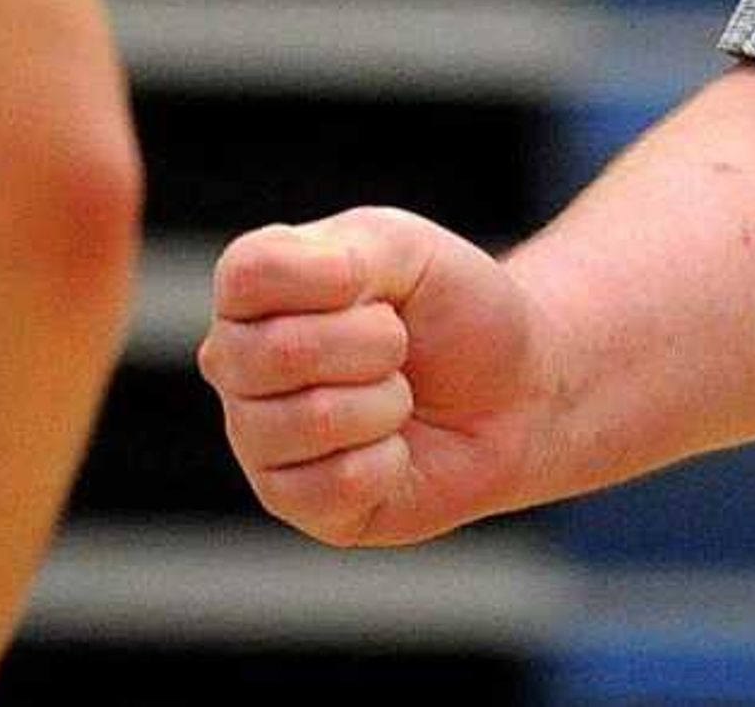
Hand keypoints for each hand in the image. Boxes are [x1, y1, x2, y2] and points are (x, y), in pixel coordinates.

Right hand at [198, 206, 547, 545]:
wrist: (517, 389)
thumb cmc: (453, 310)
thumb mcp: (410, 251)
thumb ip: (352, 253)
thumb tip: (316, 291)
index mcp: (254, 294)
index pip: (247, 274)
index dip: (332, 276)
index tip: (377, 282)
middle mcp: (238, 368)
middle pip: (279, 352)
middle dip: (377, 342)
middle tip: (400, 345)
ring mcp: (258, 439)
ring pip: (313, 420)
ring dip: (388, 402)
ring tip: (399, 395)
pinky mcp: (294, 503)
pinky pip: (338, 483)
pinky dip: (392, 459)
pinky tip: (395, 448)